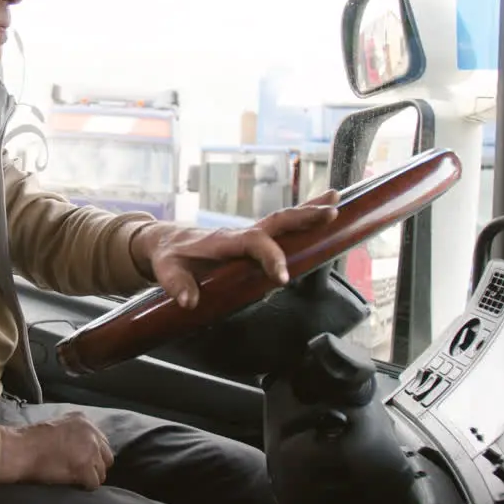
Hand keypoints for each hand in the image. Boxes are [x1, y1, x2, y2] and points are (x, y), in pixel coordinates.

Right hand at [0, 412, 113, 489]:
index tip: (83, 462)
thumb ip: (75, 434)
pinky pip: (94, 483)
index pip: (101, 441)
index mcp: (83, 420)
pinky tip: (75, 485)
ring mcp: (90, 449)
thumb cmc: (31, 440)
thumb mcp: (58, 426)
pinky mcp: (85, 467)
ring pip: (102, 471)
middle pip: (107, 456)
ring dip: (90, 477)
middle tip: (82, 473)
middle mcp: (91, 432)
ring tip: (76, 480)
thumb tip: (84, 449)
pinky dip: (85, 486)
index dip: (92, 455)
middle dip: (96, 466)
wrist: (21, 449)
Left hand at [131, 189, 339, 308]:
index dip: (269, 257)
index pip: (252, 243)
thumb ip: (175, 285)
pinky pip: (281, 228)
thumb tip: (189, 301)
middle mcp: (240, 234)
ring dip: (309, 211)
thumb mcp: (165, 270)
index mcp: (222, 241)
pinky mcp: (254, 239)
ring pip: (282, 220)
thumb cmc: (169, 257)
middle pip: (275, 222)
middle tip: (330, 214)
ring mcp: (249, 235)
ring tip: (338, 202)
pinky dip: (302, 218)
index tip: (282, 278)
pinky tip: (324, 210)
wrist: (167, 242)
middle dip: (302, 218)